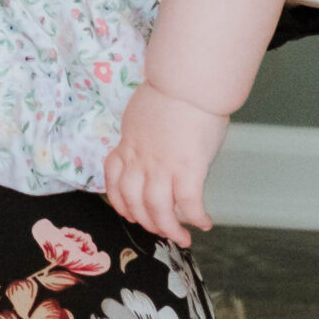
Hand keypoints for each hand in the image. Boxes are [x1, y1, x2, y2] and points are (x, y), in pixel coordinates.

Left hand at [103, 83, 224, 246]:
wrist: (187, 81)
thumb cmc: (171, 90)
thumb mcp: (143, 113)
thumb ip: (143, 132)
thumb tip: (151, 142)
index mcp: (128, 143)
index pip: (113, 179)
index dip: (119, 202)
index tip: (130, 212)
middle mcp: (141, 159)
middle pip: (133, 202)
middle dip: (146, 222)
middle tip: (160, 231)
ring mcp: (163, 166)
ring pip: (157, 210)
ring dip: (169, 229)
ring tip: (182, 237)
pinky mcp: (187, 169)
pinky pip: (189, 204)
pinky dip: (196, 218)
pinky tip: (204, 222)